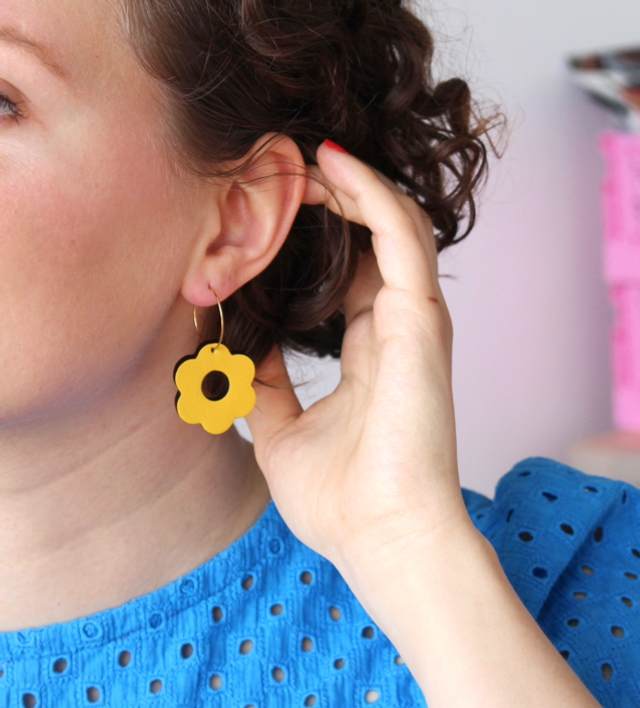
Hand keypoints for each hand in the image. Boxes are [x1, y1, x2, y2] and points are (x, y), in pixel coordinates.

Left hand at [245, 141, 468, 569]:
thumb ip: (266, 385)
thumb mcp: (280, 432)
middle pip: (371, 239)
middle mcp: (396, 327)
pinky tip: (332, 166)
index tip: (272, 211)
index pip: (347, 274)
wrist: (382, 540)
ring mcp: (414, 319)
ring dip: (350, 186)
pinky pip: (401, 236)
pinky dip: (370, 194)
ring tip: (302, 158)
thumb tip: (240, 351)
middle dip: (331, 199)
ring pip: (394, 224)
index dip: (316, 237)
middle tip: (282, 171)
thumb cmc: (342, 499)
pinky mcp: (421, 318)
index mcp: (369, 352)